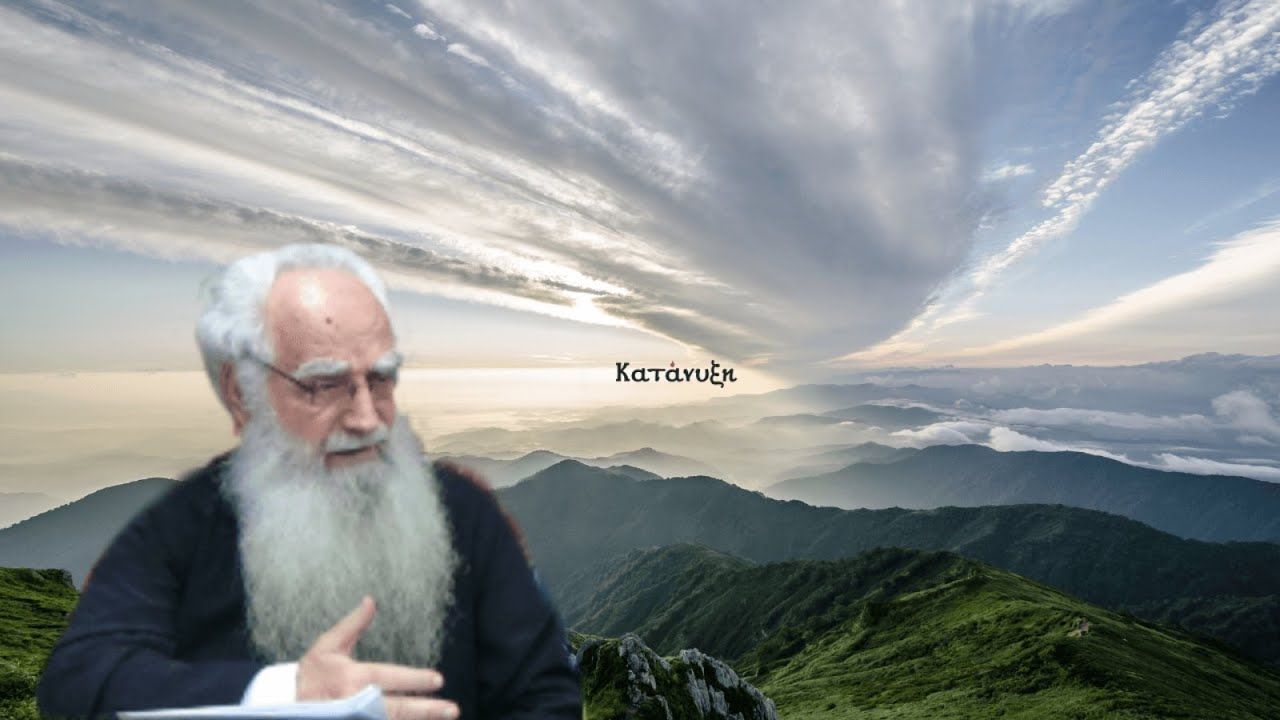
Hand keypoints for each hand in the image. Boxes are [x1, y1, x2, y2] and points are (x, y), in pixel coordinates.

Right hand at [298, 596, 459, 719]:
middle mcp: (354, 702)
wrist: (287, 704)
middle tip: (451, 709)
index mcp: (351, 677)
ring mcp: (354, 718)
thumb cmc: (312, 674)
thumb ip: (353, 625)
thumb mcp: (327, 645)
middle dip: (425, 709)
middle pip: (395, 707)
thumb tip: (370, 601)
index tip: (437, 679)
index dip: (413, 679)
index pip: (388, 677)